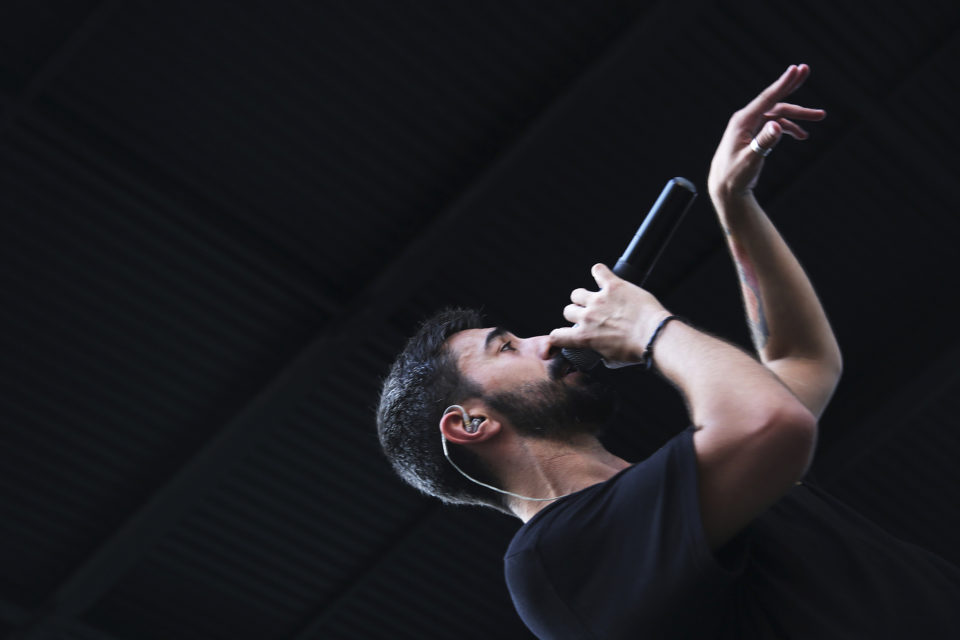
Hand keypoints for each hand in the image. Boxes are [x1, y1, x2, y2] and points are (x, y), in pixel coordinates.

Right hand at [549, 263, 669, 363]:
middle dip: (576, 314)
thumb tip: (601, 354)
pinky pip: (599, 271)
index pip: (557, 335)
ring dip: (584, 297)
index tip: (563, 334)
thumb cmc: (637, 350)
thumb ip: (601, 354)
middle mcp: (588, 317)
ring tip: (596, 299)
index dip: (558, 335)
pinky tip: (602, 275)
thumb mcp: (613, 360)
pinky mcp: (613, 286)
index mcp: (585, 337)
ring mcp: (599, 300)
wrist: (654, 336)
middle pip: (568, 311)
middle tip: (590, 317)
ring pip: (577, 293)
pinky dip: (599, 272)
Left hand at [708, 64, 824, 200]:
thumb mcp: (750, 160)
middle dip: (790, 86)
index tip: (796, 69)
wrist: (725, 187)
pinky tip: (802, 135)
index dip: (783, 83)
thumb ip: (763, 143)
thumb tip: (777, 125)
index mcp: (743, 122)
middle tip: (806, 69)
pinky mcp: (755, 135)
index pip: (767, 98)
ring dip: (798, 116)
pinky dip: (789, 128)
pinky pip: (775, 126)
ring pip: (778, 114)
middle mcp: (746, 120)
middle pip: (773, 100)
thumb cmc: (734, 175)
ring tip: (820, 116)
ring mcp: (751, 126)